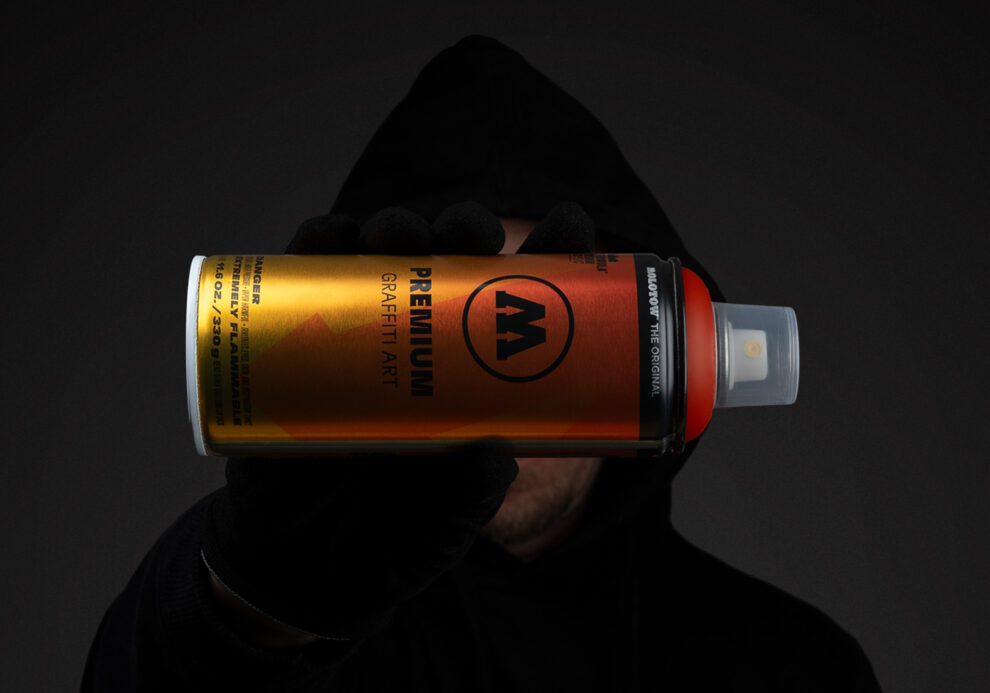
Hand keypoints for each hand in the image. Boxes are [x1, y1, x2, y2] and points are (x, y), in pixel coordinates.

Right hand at [200, 200, 595, 643]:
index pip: (517, 306)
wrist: (301, 571)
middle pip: (449, 265)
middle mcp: (422, 350)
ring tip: (395, 233)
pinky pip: (303, 284)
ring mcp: (362, 342)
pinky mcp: (297, 348)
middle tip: (468, 234)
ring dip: (392, 228)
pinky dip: (312, 250)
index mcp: (472, 382)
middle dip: (464, 231)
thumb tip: (495, 455)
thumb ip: (468, 497)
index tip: (567, 223)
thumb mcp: (441, 528)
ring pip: (381, 260)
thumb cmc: (389, 542)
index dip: (545, 258)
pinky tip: (323, 239)